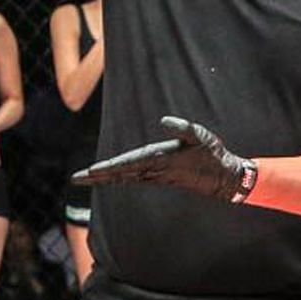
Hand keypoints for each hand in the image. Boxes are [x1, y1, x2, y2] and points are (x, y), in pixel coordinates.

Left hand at [70, 116, 257, 202]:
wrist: (224, 178)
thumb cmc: (213, 154)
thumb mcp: (201, 135)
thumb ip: (182, 127)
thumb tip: (163, 120)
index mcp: (161, 159)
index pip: (128, 164)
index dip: (108, 167)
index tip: (91, 171)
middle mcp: (155, 170)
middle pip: (120, 174)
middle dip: (98, 176)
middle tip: (76, 178)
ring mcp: (157, 176)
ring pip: (125, 178)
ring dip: (105, 178)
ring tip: (86, 178)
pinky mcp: (161, 178)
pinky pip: (134, 179)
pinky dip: (120, 179)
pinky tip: (111, 179)